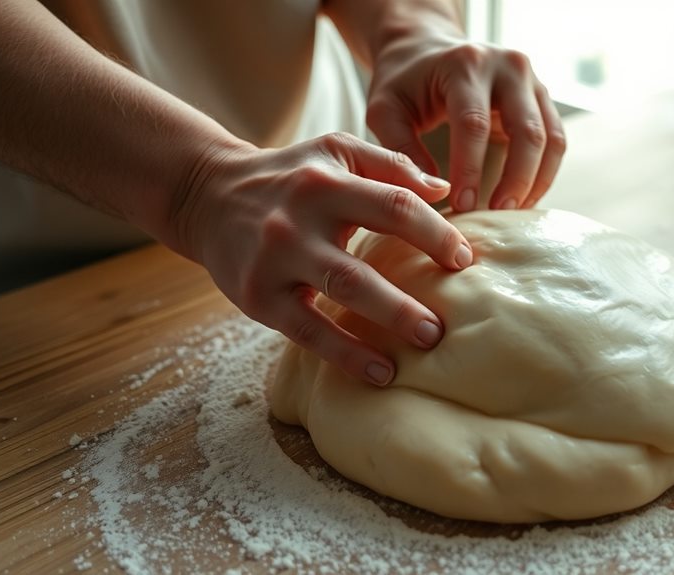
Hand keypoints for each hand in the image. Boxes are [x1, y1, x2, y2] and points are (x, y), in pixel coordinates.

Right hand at [176, 133, 473, 385]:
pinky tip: (380, 373)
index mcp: (328, 182)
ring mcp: (275, 261)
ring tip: (425, 344)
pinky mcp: (257, 297)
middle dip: (407, 295)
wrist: (208, 194)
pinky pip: (306, 331)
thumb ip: (390, 166)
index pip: (394, 206)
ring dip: (385, 322)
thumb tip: (445, 191)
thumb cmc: (291, 176)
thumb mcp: (336, 152)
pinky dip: (345, 354)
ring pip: (335, 296)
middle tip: (446, 323)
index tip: (465, 260)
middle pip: (361, 262)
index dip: (435, 234)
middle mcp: (298, 220)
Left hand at [366, 33, 565, 212]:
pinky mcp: (541, 99)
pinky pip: (556, 141)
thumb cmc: (404, 82)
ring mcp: (531, 81)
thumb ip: (402, 149)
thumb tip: (432, 191)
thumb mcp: (385, 109)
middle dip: (515, 180)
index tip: (462, 207)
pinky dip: (543, 174)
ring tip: (511, 213)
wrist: (428, 49)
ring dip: (535, 181)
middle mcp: (507, 66)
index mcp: (465, 64)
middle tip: (496, 215)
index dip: (470, 169)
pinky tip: (522, 199)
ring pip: (551, 138)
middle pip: (527, 131)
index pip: (474, 123)